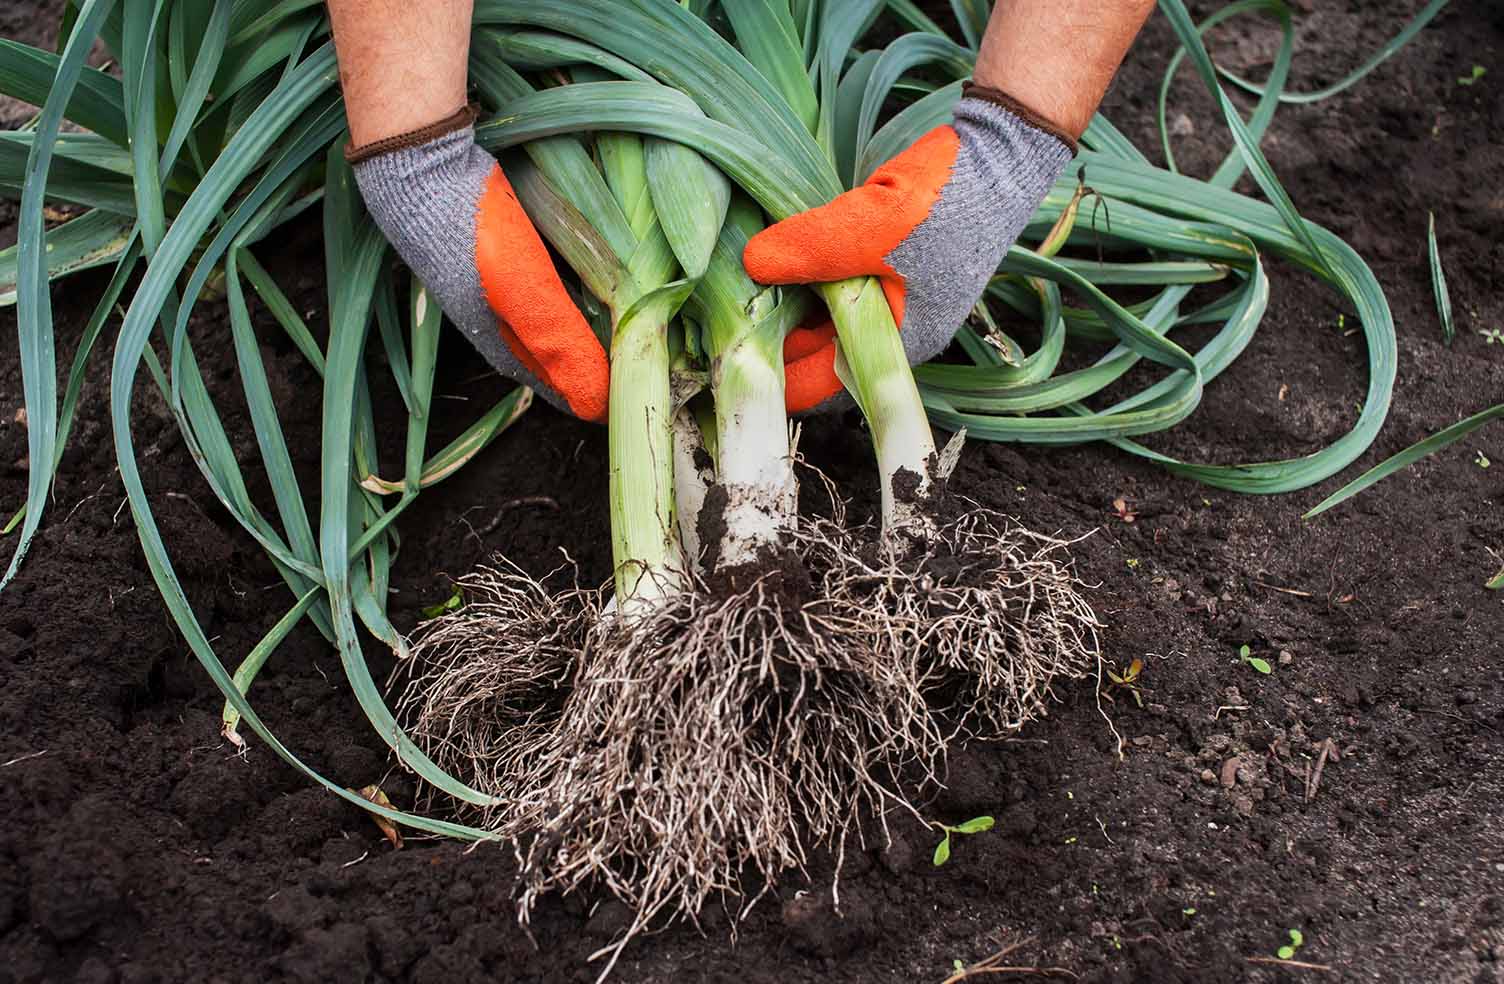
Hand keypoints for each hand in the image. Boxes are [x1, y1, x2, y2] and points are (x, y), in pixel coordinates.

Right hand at [350, 108, 608, 421]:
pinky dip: (561, 283)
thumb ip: (560, 341)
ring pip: (538, 313)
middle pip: (542, 351)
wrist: (417, 161)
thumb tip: (597, 402)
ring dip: (571, 324)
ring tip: (608, 327)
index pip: (549, 382)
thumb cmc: (472, 231)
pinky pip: (534, 275)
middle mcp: (489, 312)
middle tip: (618, 369)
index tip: (614, 408)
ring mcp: (486, 275)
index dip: (583, 395)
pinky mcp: (489, 239)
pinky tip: (576, 270)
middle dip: (578, 364)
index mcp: (496, 336)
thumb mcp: (524, 291)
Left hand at [746, 90, 1074, 412]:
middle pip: (817, 351)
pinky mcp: (887, 267)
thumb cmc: (946, 199)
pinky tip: (774, 253)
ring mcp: (893, 300)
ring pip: (822, 315)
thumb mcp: (870, 224)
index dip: (772, 376)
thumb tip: (748, 263)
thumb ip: (808, 249)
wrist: (1001, 152)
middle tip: (716, 312)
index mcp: (898, 343)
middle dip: (771, 335)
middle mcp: (894, 332)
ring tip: (735, 281)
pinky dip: (805, 275)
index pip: (820, 385)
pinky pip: (834, 284)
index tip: (723, 356)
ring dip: (785, 301)